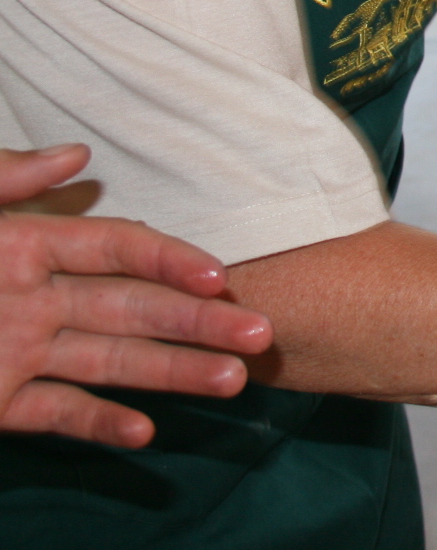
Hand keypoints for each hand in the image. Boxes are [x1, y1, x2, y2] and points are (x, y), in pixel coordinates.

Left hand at [0, 145, 273, 446]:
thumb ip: (0, 183)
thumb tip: (79, 157)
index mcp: (23, 244)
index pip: (117, 247)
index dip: (170, 259)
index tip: (220, 275)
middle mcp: (33, 297)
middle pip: (134, 307)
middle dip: (200, 321)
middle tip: (259, 335)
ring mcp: (17, 352)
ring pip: (113, 361)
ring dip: (172, 371)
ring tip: (230, 382)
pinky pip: (56, 412)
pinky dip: (99, 424)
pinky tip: (145, 432)